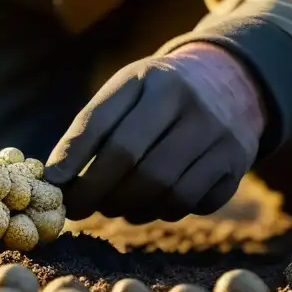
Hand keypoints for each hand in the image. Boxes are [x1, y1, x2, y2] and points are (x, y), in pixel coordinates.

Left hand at [44, 42, 266, 222]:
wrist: (231, 81)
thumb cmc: (161, 92)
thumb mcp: (128, 90)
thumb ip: (92, 127)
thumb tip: (56, 179)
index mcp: (154, 80)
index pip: (104, 125)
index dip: (74, 159)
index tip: (53, 185)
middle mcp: (191, 104)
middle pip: (134, 164)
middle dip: (98, 192)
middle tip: (79, 207)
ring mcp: (220, 135)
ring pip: (165, 191)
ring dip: (130, 208)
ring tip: (114, 204)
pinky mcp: (237, 164)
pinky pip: (193, 203)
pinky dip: (165, 211)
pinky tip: (152, 202)